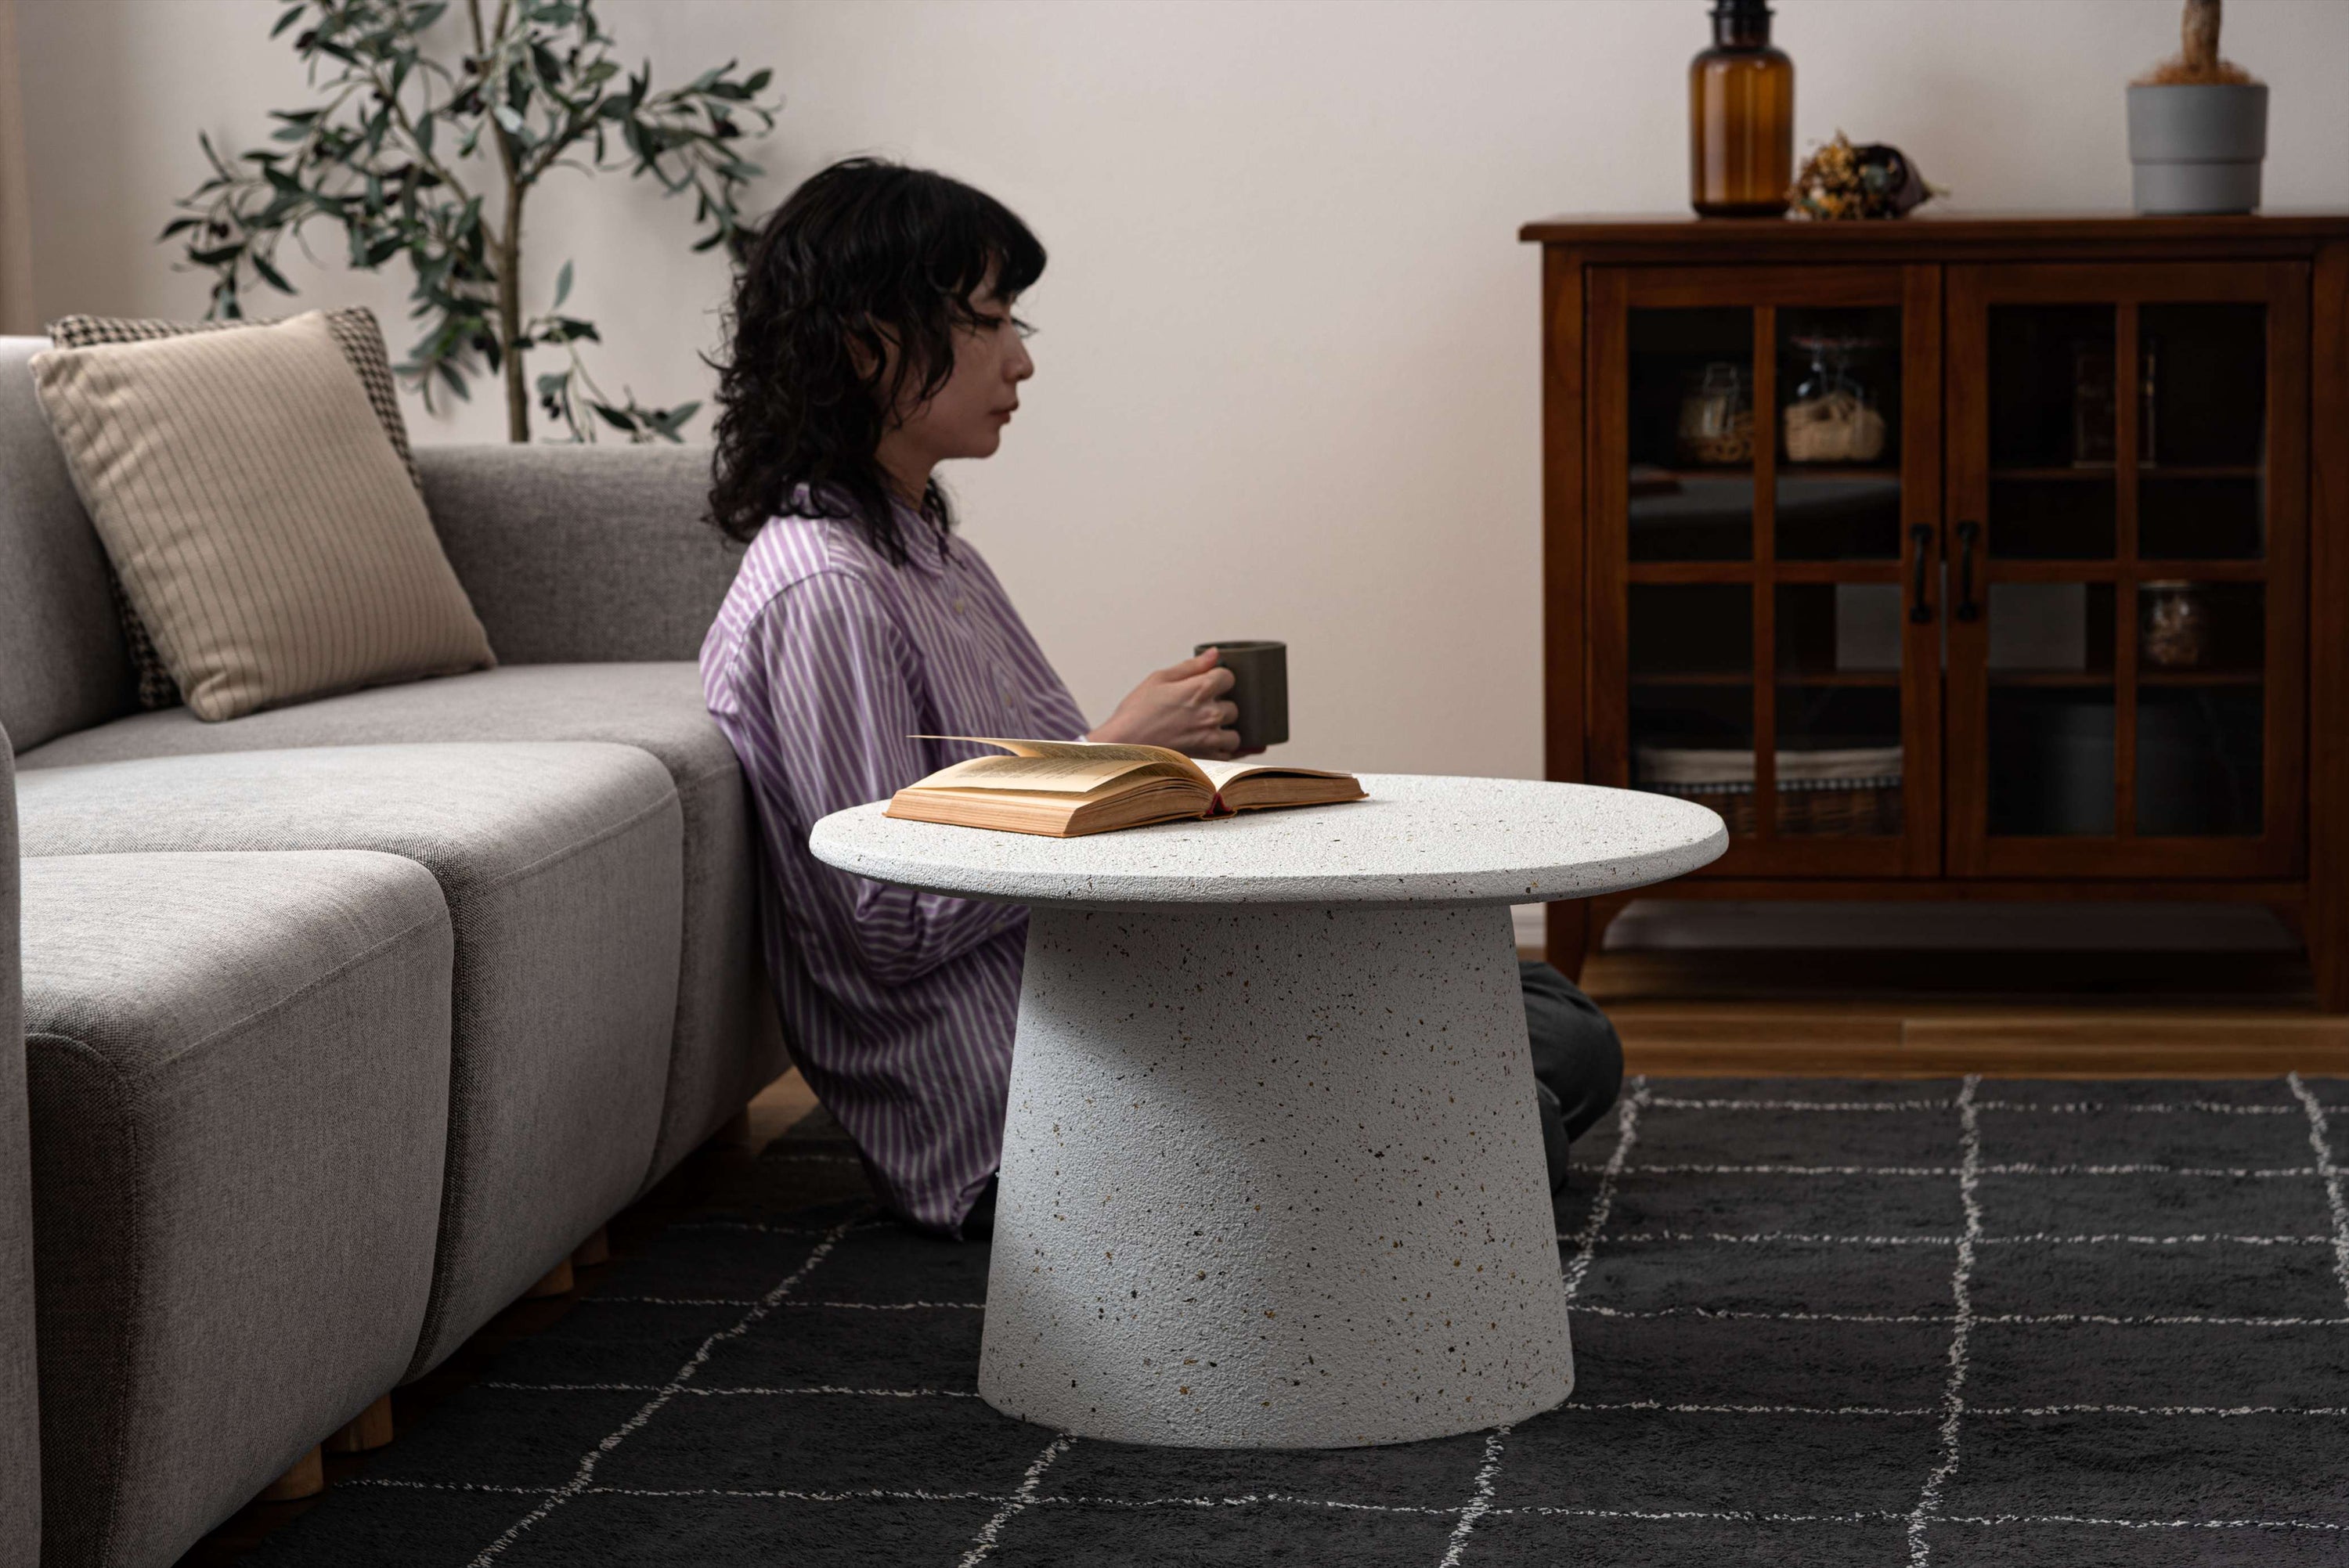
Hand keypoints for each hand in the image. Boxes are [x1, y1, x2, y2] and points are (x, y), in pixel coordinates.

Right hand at [1088, 649, 1245, 758]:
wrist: (1122, 745)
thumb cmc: (1135, 714)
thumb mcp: (1159, 679)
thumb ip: (1191, 666)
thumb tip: (1214, 655)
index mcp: (1200, 690)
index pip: (1229, 678)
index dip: (1218, 679)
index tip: (1209, 684)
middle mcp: (1210, 714)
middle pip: (1234, 707)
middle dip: (1220, 707)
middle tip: (1201, 711)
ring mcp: (1210, 739)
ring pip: (1234, 735)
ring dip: (1224, 732)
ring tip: (1205, 731)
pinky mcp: (1206, 759)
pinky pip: (1228, 756)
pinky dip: (1222, 752)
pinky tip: (1209, 747)